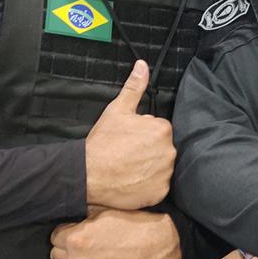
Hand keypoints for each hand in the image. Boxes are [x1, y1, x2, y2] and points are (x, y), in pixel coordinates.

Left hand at [50, 207, 180, 258]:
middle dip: (68, 251)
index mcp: (76, 239)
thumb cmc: (132, 225)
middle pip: (56, 256)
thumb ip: (79, 220)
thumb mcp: (103, 212)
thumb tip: (65, 224)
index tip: (79, 234)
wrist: (158, 245)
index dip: (68, 233)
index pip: (55, 237)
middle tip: (87, 247)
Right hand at [85, 59, 174, 208]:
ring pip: (161, 167)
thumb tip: (142, 65)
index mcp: (161, 129)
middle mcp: (169, 151)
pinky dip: (148, 185)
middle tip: (127, 154)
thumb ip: (134, 87)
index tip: (129, 140)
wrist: (88, 175)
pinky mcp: (160, 192)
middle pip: (162, 148)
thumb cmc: (102, 142)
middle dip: (148, 150)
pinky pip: (159, 186)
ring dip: (150, 167)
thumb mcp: (117, 110)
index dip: (143, 133)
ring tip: (129, 168)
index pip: (159, 129)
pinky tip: (133, 181)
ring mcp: (165, 174)